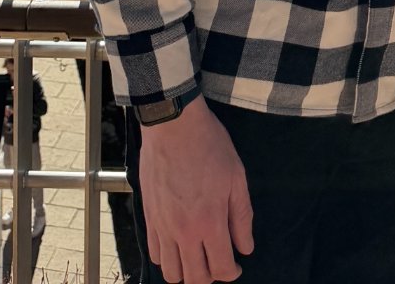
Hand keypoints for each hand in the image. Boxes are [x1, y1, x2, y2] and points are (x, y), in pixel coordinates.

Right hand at [136, 95, 254, 283]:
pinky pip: (154, 254)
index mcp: (209, 222)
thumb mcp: (236, 177)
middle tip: (218, 261)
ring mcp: (163, 226)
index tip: (236, 266)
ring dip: (187, 272)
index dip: (231, 273)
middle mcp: (184, 231)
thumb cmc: (209, 146)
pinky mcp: (149, 218)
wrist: (174, 125)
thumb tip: (245, 248)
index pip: (221, 268)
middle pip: (195, 278)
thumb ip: (242, 217)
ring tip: (197, 257)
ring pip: (171, 273)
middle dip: (210, 276)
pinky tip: (178, 246)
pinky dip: (167, 259)